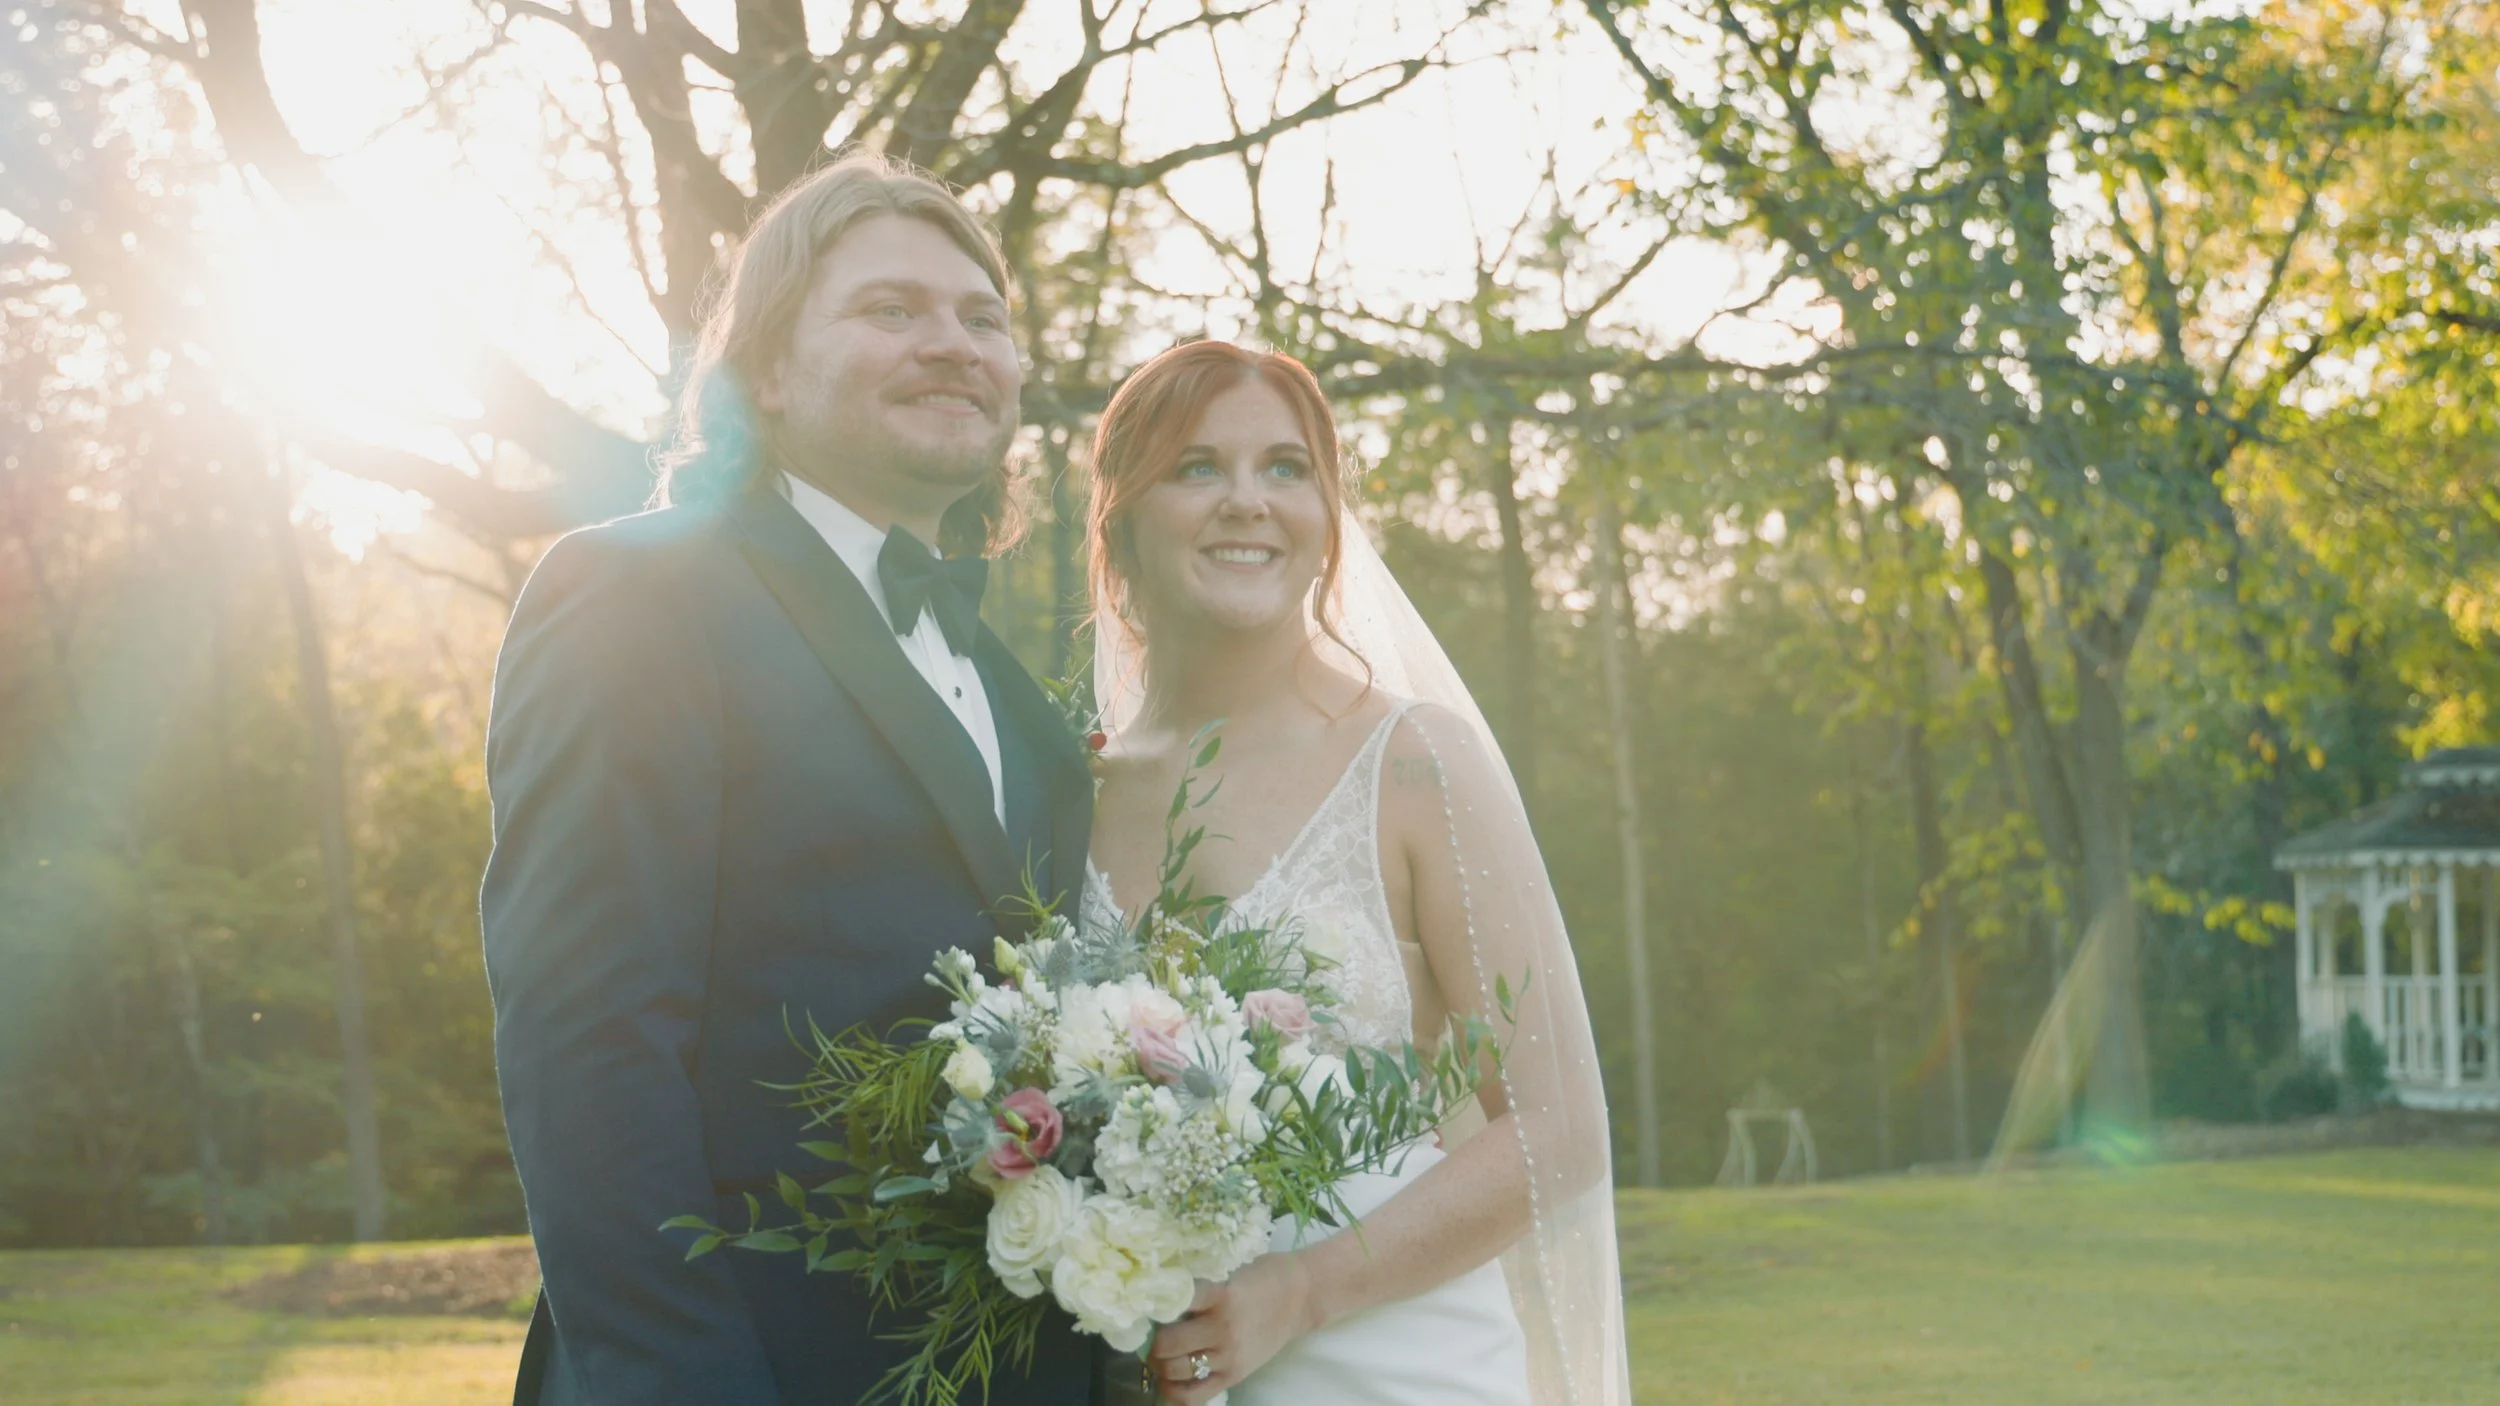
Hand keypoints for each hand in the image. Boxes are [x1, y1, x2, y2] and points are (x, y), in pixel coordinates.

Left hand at [1146, 1252, 1316, 1404]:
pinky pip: (1193, 1396)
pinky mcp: (1234, 1376)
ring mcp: (1228, 1357)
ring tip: (1159, 1352)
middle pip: (1166, 1344)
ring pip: (1174, 1370)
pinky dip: (1173, 1390)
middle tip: (1148, 1331)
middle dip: (1150, 1338)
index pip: (1173, 1302)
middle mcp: (1222, 1329)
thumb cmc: (1263, 1277)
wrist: (1302, 1297)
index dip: (1150, 1302)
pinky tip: (1169, 1378)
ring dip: (1158, 1363)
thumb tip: (1157, 1295)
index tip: (1142, 1301)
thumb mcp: (1228, 1272)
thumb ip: (1198, 1286)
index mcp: (1220, 1295)